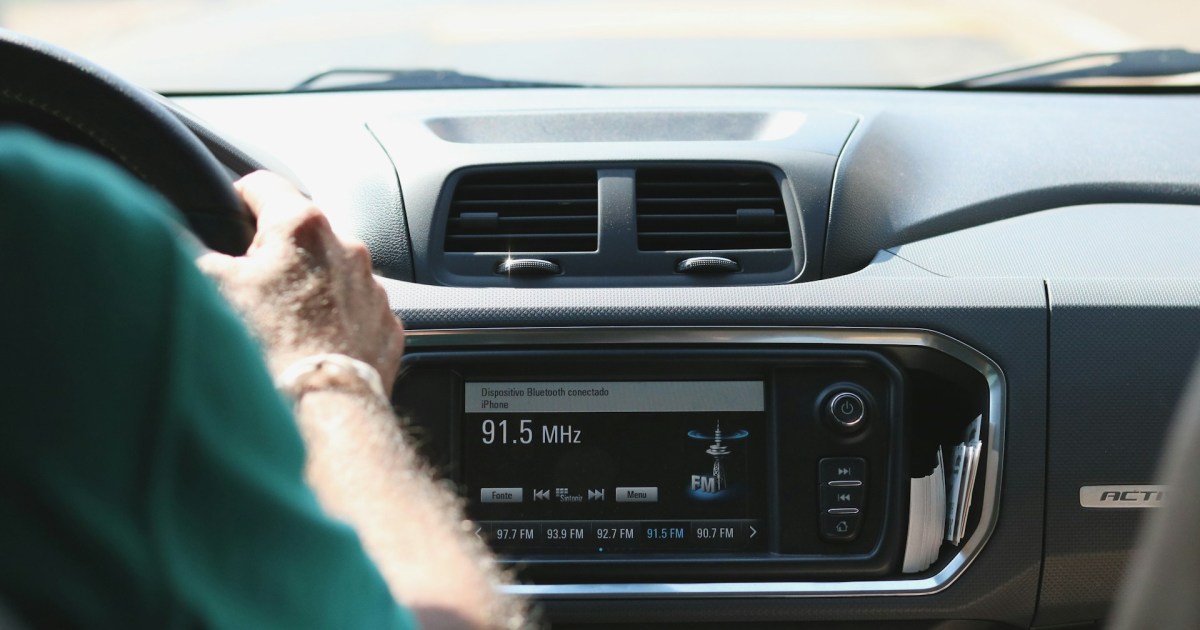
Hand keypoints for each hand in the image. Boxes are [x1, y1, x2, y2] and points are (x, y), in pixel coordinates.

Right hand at [198, 171, 404, 393]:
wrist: (323, 412)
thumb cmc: (266, 349)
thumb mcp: (209, 288)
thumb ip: (196, 252)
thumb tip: (180, 242)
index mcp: (302, 225)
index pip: (263, 185)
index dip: (237, 200)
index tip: (227, 216)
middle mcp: (347, 248)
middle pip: (300, 234)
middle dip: (274, 254)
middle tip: (248, 289)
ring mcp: (372, 288)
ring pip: (331, 274)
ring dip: (307, 288)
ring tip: (280, 326)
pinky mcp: (386, 326)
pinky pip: (355, 312)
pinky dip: (334, 322)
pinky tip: (310, 346)